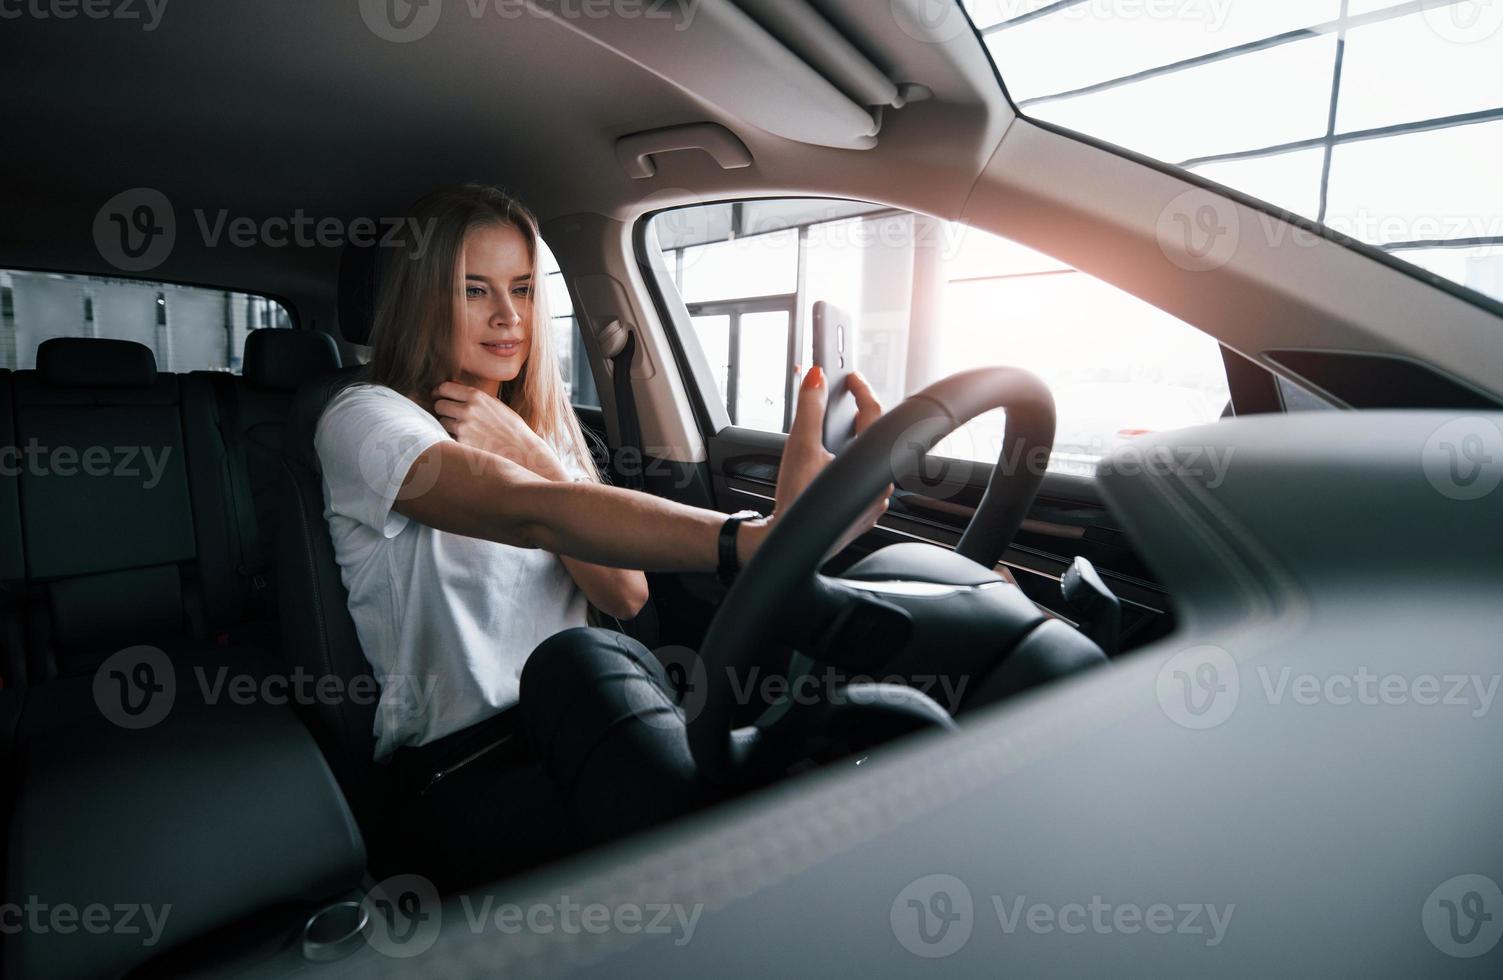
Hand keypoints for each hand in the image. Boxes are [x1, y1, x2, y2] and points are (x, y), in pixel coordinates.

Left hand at [431, 382, 562, 478]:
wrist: (520, 448)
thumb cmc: (510, 426)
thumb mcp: (494, 403)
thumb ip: (474, 398)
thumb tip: (454, 393)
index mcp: (476, 396)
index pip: (445, 388)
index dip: (438, 392)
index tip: (437, 395)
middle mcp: (468, 410)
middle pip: (439, 405)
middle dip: (442, 409)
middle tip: (448, 413)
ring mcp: (463, 427)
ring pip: (441, 422)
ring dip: (447, 424)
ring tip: (461, 428)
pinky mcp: (462, 443)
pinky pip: (448, 436)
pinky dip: (453, 437)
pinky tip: (465, 439)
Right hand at [766, 366, 888, 549]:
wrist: (787, 543)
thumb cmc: (795, 502)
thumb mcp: (800, 446)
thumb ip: (810, 408)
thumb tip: (815, 379)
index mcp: (870, 466)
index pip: (874, 415)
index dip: (861, 391)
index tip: (851, 379)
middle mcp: (880, 486)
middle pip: (874, 440)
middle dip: (858, 419)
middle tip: (844, 403)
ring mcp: (875, 503)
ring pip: (870, 464)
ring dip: (856, 446)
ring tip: (837, 434)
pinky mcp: (866, 515)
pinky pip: (866, 484)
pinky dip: (853, 470)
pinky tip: (835, 468)